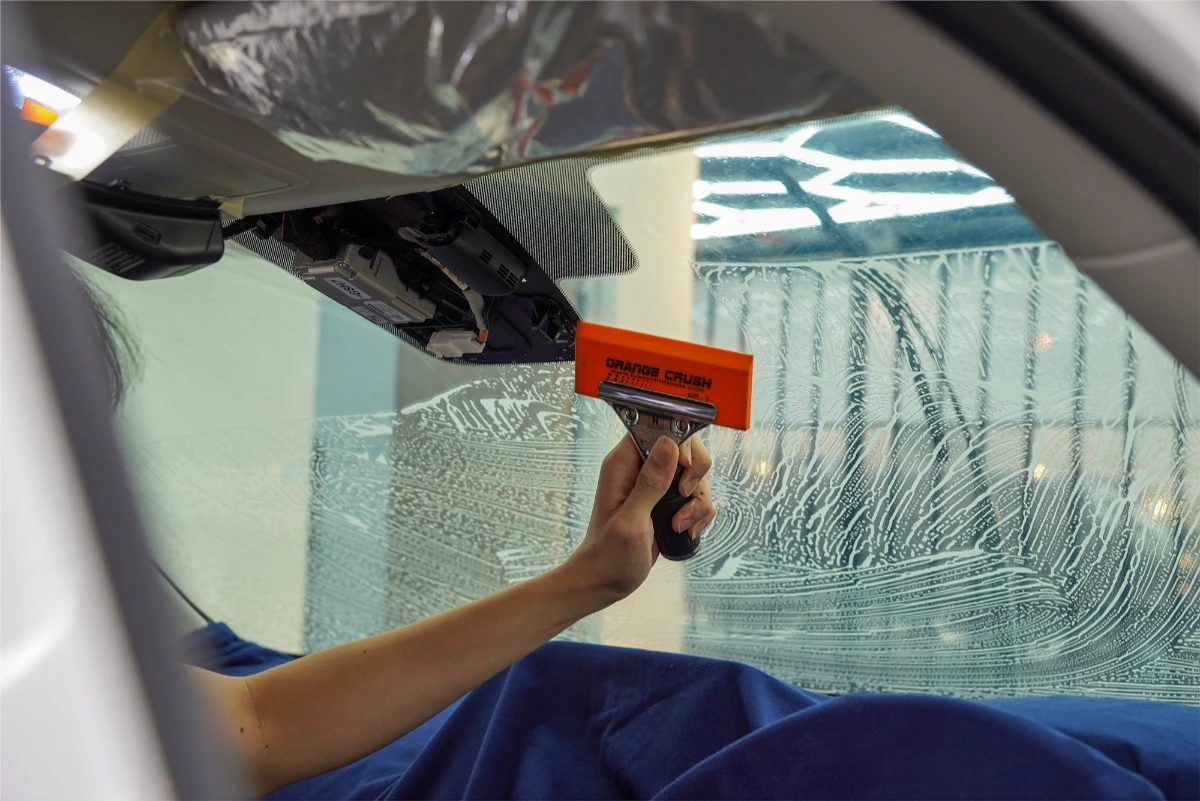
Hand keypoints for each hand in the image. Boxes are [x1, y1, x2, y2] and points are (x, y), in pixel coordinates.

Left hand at [565, 435, 716, 601]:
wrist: (607, 581)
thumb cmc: (609, 555)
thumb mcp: (630, 520)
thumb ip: (649, 482)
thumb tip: (668, 443)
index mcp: (623, 464)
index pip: (657, 428)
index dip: (679, 442)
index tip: (684, 469)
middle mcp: (640, 469)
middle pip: (686, 448)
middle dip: (695, 475)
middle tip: (683, 497)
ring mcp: (656, 485)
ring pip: (696, 475)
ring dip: (697, 501)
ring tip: (680, 524)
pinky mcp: (667, 502)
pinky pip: (696, 496)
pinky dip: (699, 514)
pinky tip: (686, 530)